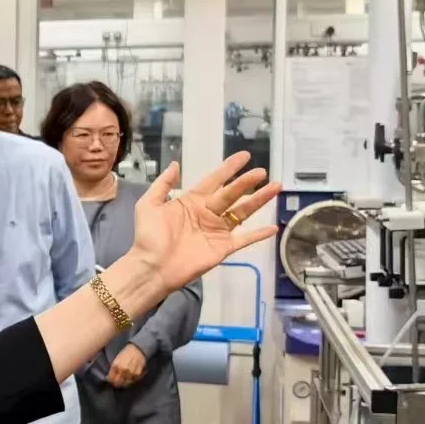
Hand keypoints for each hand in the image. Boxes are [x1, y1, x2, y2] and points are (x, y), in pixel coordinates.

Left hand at [105, 344, 147, 388]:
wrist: (137, 349)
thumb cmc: (125, 353)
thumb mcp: (116, 359)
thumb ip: (113, 369)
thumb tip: (110, 378)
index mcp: (116, 366)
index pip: (111, 379)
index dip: (110, 381)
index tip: (111, 380)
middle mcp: (123, 370)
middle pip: (118, 383)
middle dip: (116, 384)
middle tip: (116, 382)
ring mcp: (131, 373)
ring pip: (125, 384)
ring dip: (123, 383)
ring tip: (123, 380)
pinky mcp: (137, 374)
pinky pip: (132, 381)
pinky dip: (130, 381)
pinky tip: (129, 378)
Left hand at [131, 154, 279, 293]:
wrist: (152, 267)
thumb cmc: (149, 236)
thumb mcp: (149, 204)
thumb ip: (163, 185)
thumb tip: (176, 164)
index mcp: (191, 201)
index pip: (215, 180)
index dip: (229, 168)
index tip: (245, 156)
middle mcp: (207, 213)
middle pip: (232, 194)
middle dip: (247, 182)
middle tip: (263, 172)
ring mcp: (217, 231)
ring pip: (242, 212)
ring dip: (259, 200)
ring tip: (275, 187)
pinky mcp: (223, 248)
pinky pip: (244, 239)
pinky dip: (259, 235)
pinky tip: (273, 227)